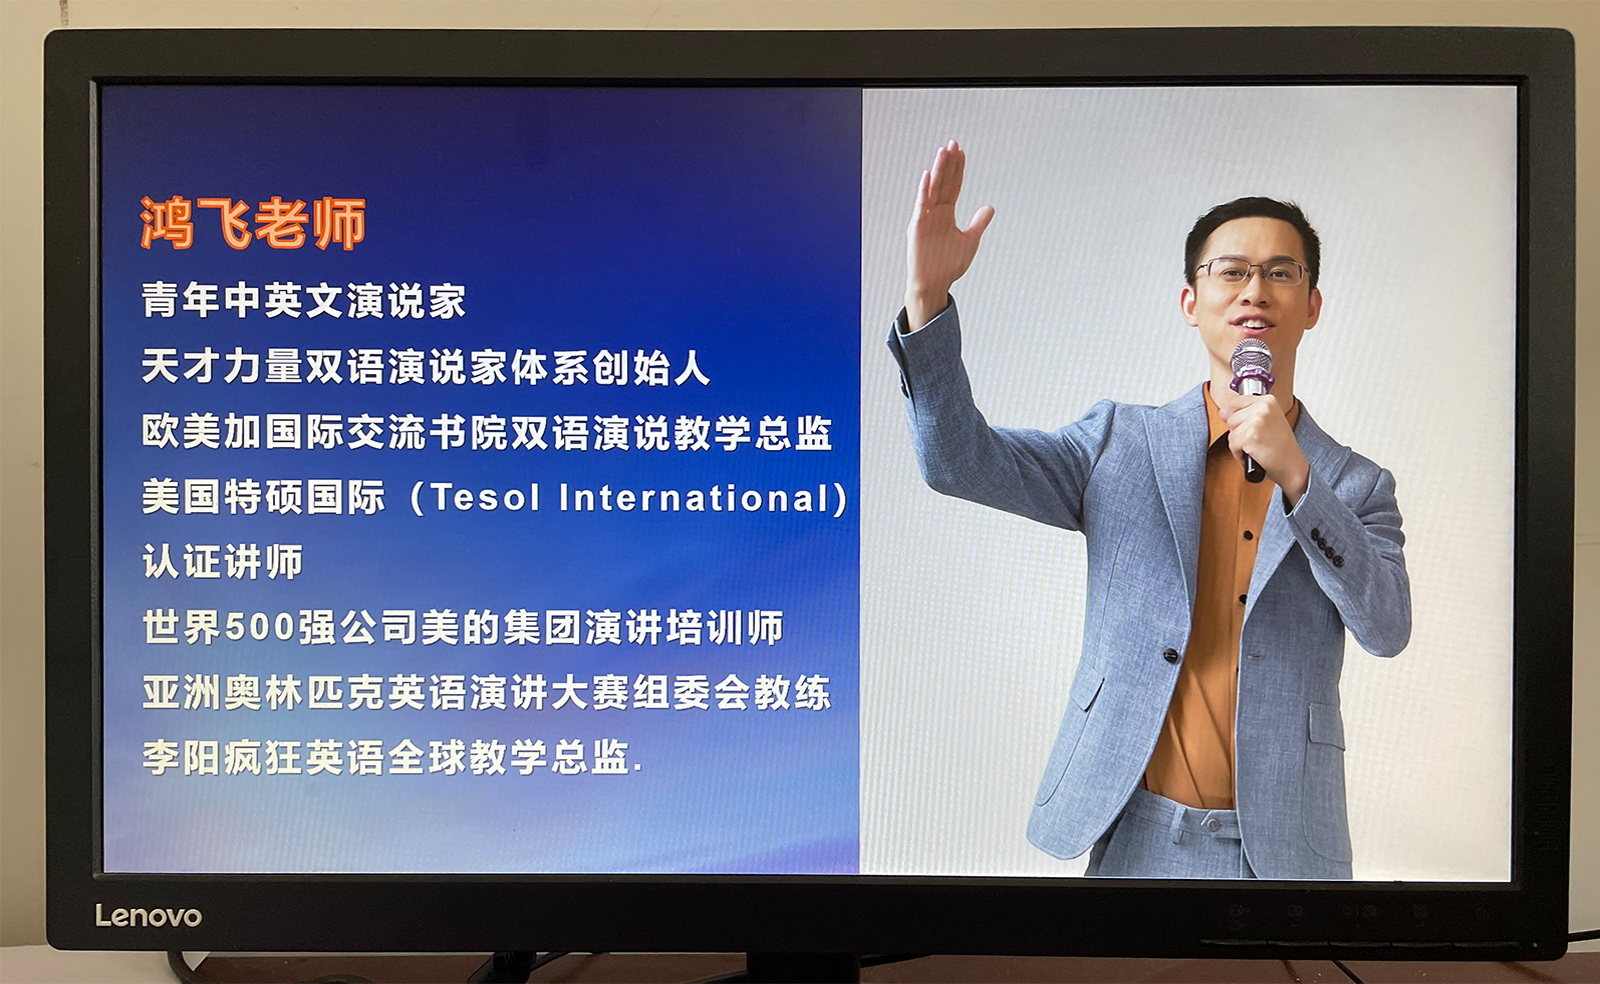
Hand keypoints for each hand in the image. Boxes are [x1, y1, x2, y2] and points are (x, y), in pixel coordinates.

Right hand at [905, 140, 994, 330]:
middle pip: (943, 182)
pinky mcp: (917, 228)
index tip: (961, 152)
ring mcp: (925, 218)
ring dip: (937, 170)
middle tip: (953, 143)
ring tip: (943, 151)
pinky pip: (920, 206)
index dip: (958, 169)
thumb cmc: (948, 265)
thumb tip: (990, 207)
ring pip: (932, 189)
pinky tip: (927, 176)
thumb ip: (978, 223)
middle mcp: (935, 212)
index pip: (953, 186)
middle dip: (948, 163)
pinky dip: (923, 191)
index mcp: (946, 214)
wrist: (933, 285)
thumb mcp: (969, 241)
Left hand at [1218, 394, 1309, 502]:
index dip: (1241, 420)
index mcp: (1268, 400)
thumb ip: (1242, 414)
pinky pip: (1232, 445)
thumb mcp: (1264, 423)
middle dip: (1240, 433)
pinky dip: (1240, 454)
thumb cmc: (1280, 447)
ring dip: (1240, 444)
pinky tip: (1255, 454)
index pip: (1235, 402)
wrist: (1292, 466)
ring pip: (1230, 433)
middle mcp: (1263, 407)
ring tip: (1258, 447)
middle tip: (1260, 440)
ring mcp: (1257, 420)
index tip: (1256, 429)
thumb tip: (1222, 411)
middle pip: (1231, 418)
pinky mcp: (1250, 436)